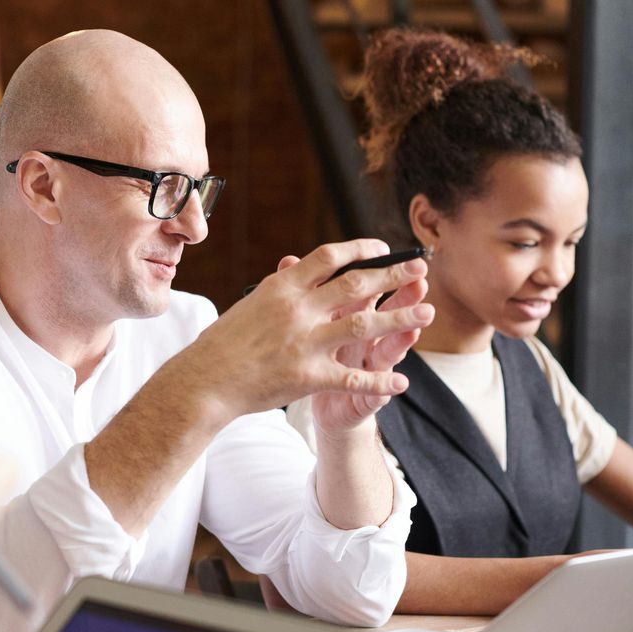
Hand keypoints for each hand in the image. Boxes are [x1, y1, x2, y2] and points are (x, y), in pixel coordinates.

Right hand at [180, 239, 433, 423]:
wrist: (204, 381)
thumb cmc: (222, 343)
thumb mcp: (251, 303)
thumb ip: (281, 287)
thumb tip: (296, 267)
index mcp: (282, 286)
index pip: (330, 256)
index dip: (361, 249)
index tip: (382, 248)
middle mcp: (297, 309)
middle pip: (357, 284)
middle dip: (394, 275)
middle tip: (420, 268)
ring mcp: (304, 342)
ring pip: (364, 326)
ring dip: (400, 318)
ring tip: (427, 313)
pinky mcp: (308, 376)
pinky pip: (353, 378)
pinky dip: (380, 381)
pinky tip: (401, 382)